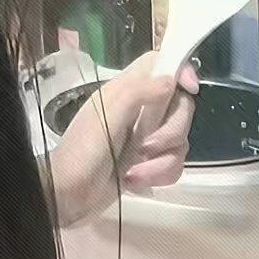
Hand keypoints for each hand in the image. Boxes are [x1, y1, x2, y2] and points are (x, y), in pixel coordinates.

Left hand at [47, 52, 196, 226]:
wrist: (69, 194)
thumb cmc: (84, 151)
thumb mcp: (108, 116)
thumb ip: (138, 93)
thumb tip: (171, 80)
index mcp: (124, 89)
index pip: (158, 63)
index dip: (178, 69)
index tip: (189, 88)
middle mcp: (137, 109)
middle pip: (179, 105)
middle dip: (171, 130)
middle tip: (146, 144)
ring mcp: (144, 137)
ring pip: (179, 139)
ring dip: (161, 159)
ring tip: (133, 168)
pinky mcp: (149, 162)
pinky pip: (174, 162)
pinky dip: (159, 173)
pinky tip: (135, 180)